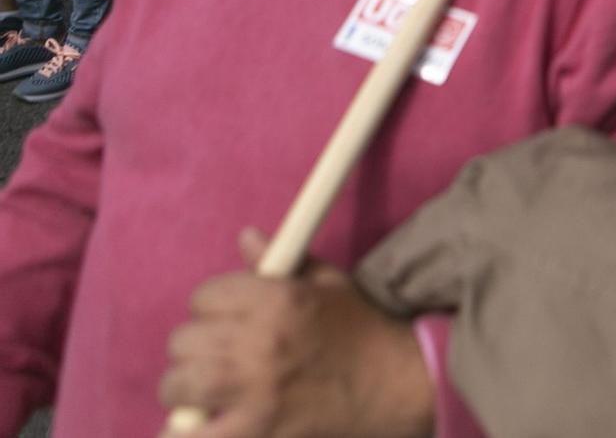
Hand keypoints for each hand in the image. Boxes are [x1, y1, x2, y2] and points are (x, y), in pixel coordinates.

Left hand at [157, 229, 432, 437]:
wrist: (397, 384)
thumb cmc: (362, 330)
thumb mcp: (330, 283)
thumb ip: (283, 260)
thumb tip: (245, 237)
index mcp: (278, 298)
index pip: (205, 296)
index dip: (212, 307)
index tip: (225, 320)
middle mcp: (261, 340)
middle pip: (183, 341)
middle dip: (195, 349)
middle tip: (216, 358)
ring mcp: (255, 389)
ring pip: (178, 385)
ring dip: (185, 389)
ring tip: (204, 394)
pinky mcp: (256, 430)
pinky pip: (195, 435)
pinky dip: (190, 432)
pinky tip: (205, 425)